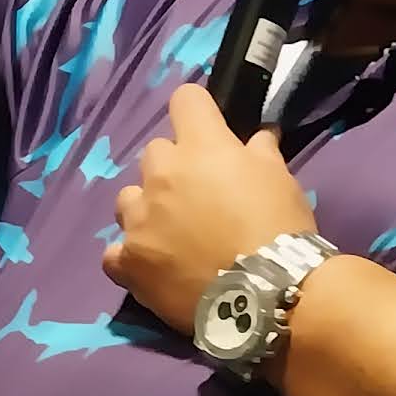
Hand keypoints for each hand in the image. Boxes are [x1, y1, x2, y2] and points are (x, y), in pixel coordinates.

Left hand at [101, 83, 320, 334]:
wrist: (265, 295)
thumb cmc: (278, 229)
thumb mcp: (281, 180)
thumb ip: (261, 150)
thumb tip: (259, 134)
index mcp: (201, 147)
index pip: (185, 99)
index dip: (196, 112)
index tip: (207, 129)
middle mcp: (161, 175)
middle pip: (154, 152)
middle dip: (173, 167)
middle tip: (197, 195)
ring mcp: (139, 219)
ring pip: (128, 199)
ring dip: (146, 208)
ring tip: (169, 233)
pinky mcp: (128, 261)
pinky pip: (114, 251)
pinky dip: (129, 255)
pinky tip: (149, 265)